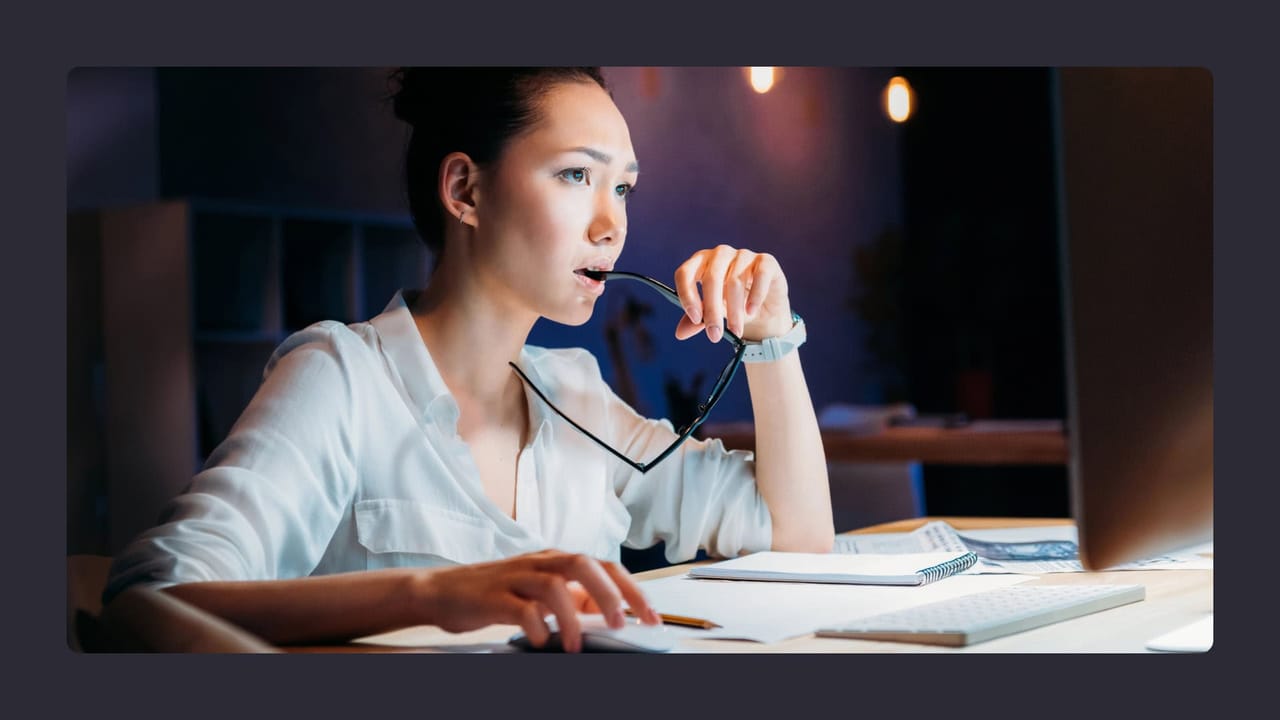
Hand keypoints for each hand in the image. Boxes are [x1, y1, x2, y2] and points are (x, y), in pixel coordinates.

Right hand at [415, 550, 660, 652]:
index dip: (633, 590)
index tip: (652, 618)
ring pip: (555, 585)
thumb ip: (573, 599)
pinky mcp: (493, 596)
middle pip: (584, 565)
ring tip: (576, 645)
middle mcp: (540, 563)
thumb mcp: (540, 593)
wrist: (442, 590)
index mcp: (556, 561)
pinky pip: (521, 609)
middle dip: (609, 595)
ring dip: (572, 618)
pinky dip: (537, 628)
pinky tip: (541, 642)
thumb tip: (609, 616)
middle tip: (621, 625)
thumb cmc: (496, 593)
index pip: (605, 566)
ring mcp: (516, 577)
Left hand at [673, 245, 792, 342]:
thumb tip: (680, 333)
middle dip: (712, 310)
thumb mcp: (712, 315)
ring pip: (735, 281)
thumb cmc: (732, 307)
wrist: (764, 312)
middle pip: (711, 278)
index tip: (695, 319)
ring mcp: (743, 255)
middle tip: (715, 335)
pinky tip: (751, 311)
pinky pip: (760, 276)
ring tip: (736, 331)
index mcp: (700, 263)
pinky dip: (755, 296)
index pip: (685, 273)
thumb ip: (696, 321)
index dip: (687, 295)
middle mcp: (720, 254)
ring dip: (735, 311)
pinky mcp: (766, 261)